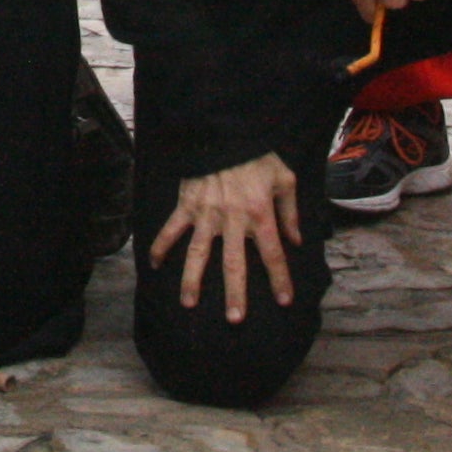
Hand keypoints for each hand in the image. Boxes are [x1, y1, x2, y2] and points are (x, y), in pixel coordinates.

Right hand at [149, 153, 300, 322]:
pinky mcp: (186, 205)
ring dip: (192, 279)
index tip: (285, 301)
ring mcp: (206, 214)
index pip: (273, 254)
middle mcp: (232, 220)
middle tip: (234, 319)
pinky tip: (155, 264)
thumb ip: (290, 212)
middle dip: (235, 294)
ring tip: (188, 303)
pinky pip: (171, 229)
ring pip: (198, 254)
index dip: (280, 279)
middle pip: (234, 264)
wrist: (224, 132)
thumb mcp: (284, 179)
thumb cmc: (257, 156)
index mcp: (260, 214)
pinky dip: (161, 246)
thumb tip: (296, 241)